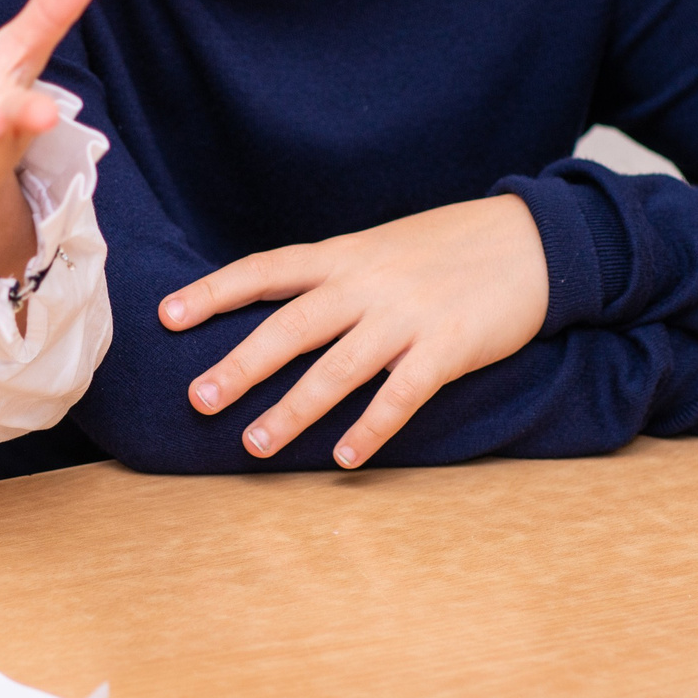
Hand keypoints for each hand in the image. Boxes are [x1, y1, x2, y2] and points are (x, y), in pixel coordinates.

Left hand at [159, 194, 549, 466]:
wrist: (530, 239)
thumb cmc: (446, 248)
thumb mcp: (379, 248)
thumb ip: (332, 276)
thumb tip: (275, 306)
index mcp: (343, 254)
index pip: (265, 270)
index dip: (214, 292)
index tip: (167, 315)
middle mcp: (367, 283)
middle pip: (291, 326)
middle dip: (240, 365)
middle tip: (198, 399)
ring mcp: (407, 316)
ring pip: (337, 368)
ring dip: (294, 410)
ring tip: (255, 444)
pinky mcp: (448, 347)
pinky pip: (401, 395)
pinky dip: (371, 429)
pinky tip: (345, 458)